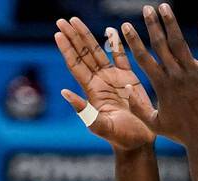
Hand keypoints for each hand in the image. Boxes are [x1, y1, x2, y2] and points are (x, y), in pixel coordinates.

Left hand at [55, 17, 155, 150]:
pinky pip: (121, 57)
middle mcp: (100, 82)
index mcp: (92, 91)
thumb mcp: (100, 126)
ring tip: (77, 21)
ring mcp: (114, 79)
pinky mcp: (129, 79)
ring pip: (98, 52)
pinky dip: (116, 44)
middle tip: (63, 20)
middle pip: (83, 54)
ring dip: (88, 36)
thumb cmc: (120, 138)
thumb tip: (64, 92)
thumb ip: (84, 111)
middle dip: (73, 36)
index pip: (76, 65)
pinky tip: (111, 31)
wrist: (139, 143)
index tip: (58, 33)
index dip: (67, 49)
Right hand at [120, 5, 197, 148]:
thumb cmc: (182, 134)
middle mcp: (176, 77)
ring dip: (172, 23)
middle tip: (146, 8)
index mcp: (162, 86)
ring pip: (181, 44)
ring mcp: (195, 75)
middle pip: (161, 45)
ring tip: (164, 7)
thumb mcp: (155, 124)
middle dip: (152, 25)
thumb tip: (126, 89)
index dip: (134, 40)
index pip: (144, 58)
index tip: (126, 25)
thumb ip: (139, 108)